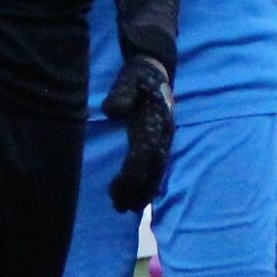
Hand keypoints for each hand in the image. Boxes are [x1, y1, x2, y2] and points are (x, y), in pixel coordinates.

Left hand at [102, 55, 174, 211]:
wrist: (155, 68)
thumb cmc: (138, 75)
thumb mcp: (129, 78)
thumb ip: (122, 93)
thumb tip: (112, 110)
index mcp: (156, 122)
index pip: (144, 155)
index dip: (131, 175)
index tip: (116, 189)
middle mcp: (163, 135)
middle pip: (151, 169)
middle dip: (136, 190)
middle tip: (119, 207)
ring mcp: (164, 139)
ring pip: (155, 172)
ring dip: (143, 191)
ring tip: (126, 208)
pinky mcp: (160, 141)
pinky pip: (156, 167)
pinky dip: (148, 184)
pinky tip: (138, 196)